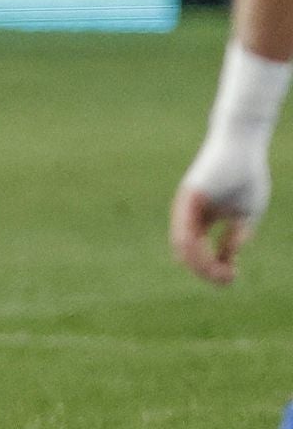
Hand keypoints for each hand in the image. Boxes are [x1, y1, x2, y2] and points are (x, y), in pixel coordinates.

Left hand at [172, 139, 270, 284]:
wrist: (241, 146)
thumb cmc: (245, 177)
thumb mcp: (244, 214)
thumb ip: (234, 237)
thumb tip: (226, 260)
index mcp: (203, 219)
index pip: (200, 251)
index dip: (214, 268)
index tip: (232, 278)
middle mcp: (190, 216)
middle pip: (188, 253)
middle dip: (205, 271)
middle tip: (225, 281)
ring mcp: (187, 207)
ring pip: (183, 244)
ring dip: (199, 263)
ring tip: (217, 274)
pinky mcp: (189, 197)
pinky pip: (185, 226)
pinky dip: (193, 244)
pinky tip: (205, 256)